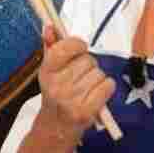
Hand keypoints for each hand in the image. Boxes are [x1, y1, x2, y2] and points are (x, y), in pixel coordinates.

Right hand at [35, 24, 115, 145]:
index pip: (66, 47)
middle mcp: (57, 84)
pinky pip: (107, 85)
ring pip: (99, 73)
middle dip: (88, 65)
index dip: (77, 44)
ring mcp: (71, 99)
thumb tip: (50, 25)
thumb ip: (51, 46)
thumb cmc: (56, 93)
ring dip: (97, 77)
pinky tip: (97, 93)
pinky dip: (106, 87)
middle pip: (87, 60)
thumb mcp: (49, 70)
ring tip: (87, 87)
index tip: (79, 48)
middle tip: (80, 75)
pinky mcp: (86, 111)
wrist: (56, 127)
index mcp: (46, 70)